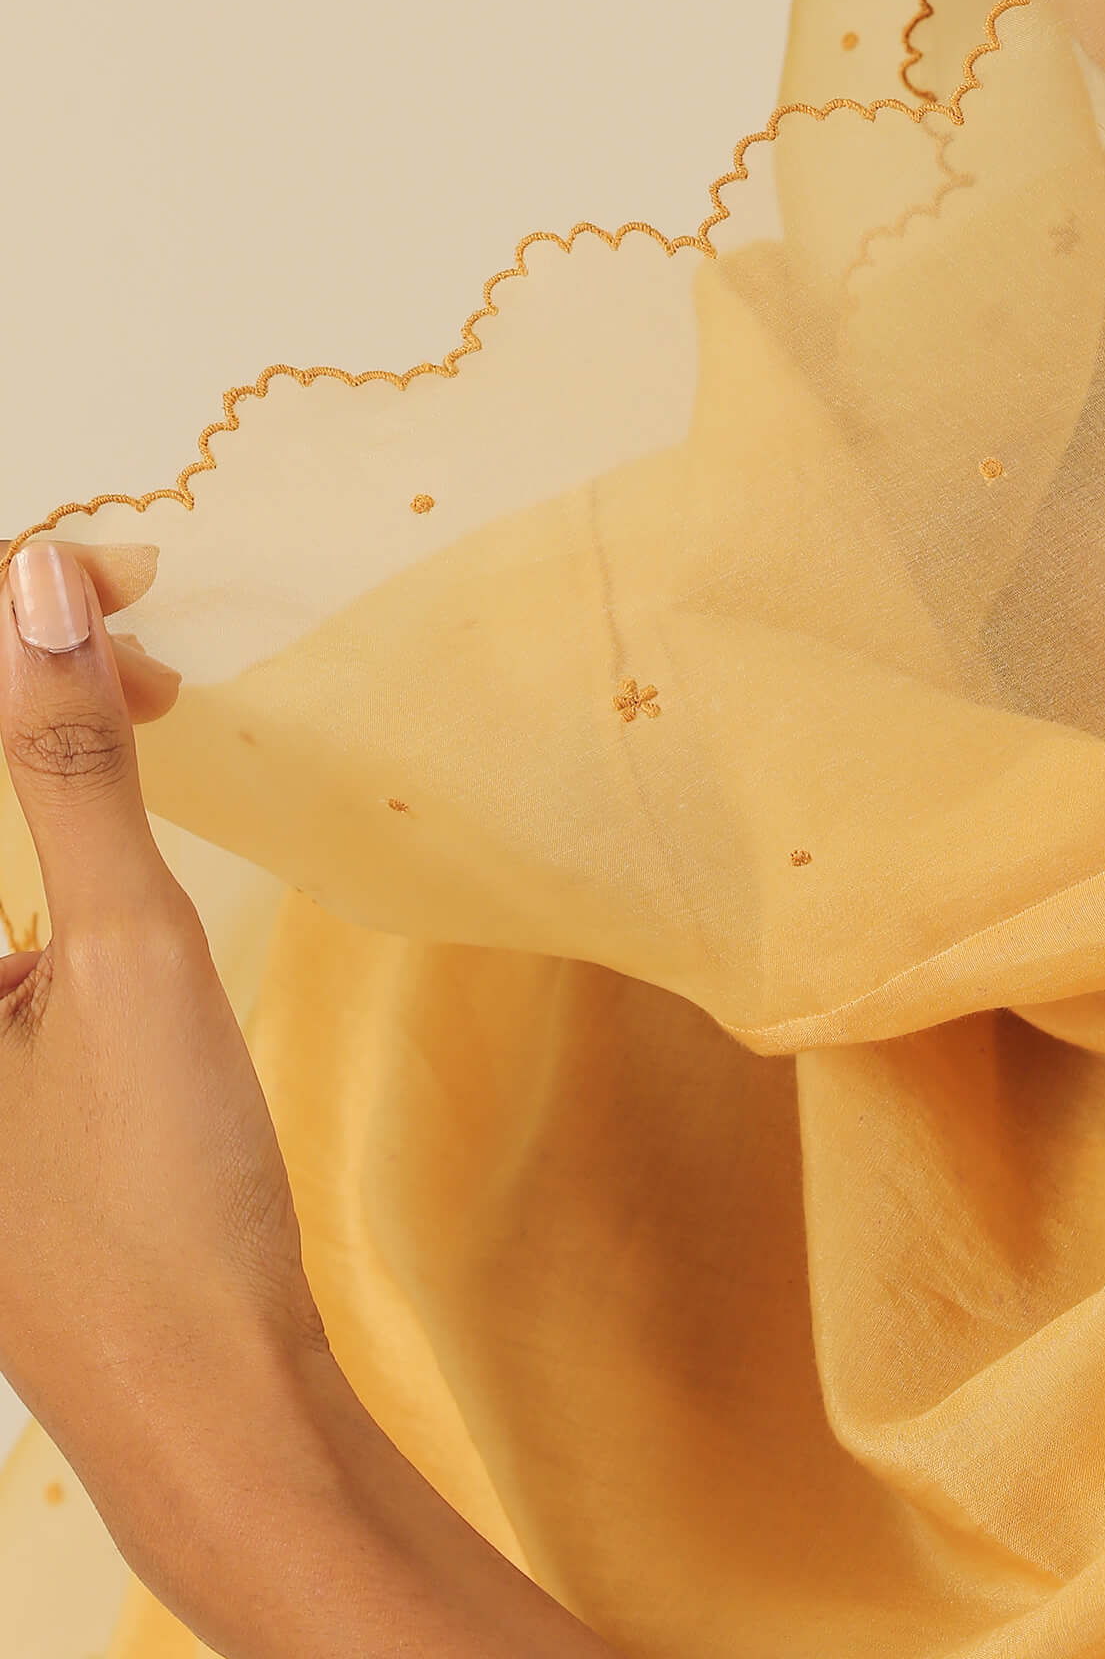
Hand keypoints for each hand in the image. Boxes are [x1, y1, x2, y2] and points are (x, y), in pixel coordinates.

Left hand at [0, 539, 623, 1658]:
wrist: (206, 1407)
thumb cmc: (160, 1200)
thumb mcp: (124, 956)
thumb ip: (67, 767)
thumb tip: (40, 584)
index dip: (4, 627)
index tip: (116, 575)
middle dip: (21, 685)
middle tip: (147, 645)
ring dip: (33, 752)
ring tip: (143, 708)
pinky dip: (40, 831)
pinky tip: (112, 822)